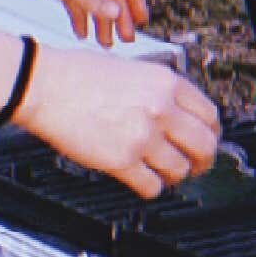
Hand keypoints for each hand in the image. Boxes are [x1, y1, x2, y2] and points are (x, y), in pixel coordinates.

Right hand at [17, 40, 220, 199]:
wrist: (44, 85)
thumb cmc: (78, 75)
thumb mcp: (131, 69)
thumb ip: (158, 91)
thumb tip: (178, 114)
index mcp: (165, 83)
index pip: (210, 114)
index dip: (211, 132)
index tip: (206, 139)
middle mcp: (160, 109)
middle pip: (204, 145)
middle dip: (203, 160)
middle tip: (196, 165)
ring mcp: (142, 136)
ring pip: (180, 170)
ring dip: (174, 176)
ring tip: (163, 172)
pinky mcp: (122, 160)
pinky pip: (152, 187)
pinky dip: (151, 188)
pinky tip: (143, 180)